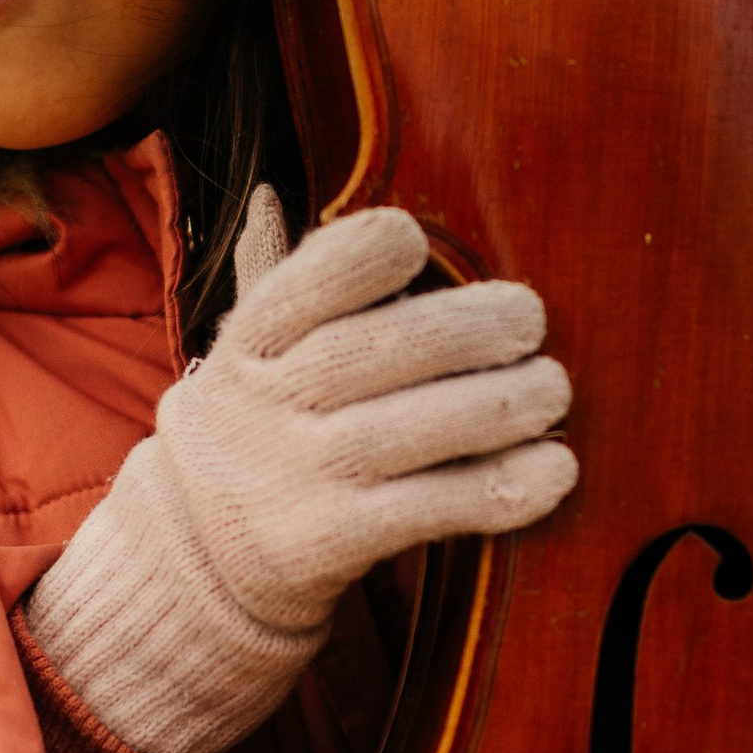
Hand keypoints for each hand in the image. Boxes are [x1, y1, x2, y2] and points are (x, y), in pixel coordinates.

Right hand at [23, 191, 575, 752]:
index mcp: (249, 342)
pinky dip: (499, 489)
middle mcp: (264, 406)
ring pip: (409, 431)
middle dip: (466, 329)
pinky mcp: (331, 543)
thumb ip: (286, 285)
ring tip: (551, 390)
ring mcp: (296, 477)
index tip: (417, 244)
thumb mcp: (251, 353)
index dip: (363, 254)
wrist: (200, 554)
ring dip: (499, 406)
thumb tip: (268, 197)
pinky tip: (553, 469)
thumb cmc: (262, 424)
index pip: (303, 283)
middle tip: (530, 323)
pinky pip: (428, 511)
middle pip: (373, 352)